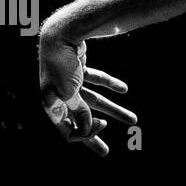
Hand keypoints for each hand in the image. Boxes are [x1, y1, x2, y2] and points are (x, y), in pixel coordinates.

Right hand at [38, 25, 136, 155]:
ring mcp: (69, 83)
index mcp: (52, 106)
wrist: (61, 32)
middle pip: (81, 122)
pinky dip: (110, 84)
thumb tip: (88, 130)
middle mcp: (59, 97)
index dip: (84, 133)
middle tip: (106, 153)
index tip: (101, 127)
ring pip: (95, 101)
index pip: (68, 131)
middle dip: (95, 136)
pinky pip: (96, 81)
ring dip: (114, 110)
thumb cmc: (62, 64)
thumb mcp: (70, 92)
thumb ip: (80, 112)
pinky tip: (125, 90)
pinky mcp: (79, 70)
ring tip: (133, 120)